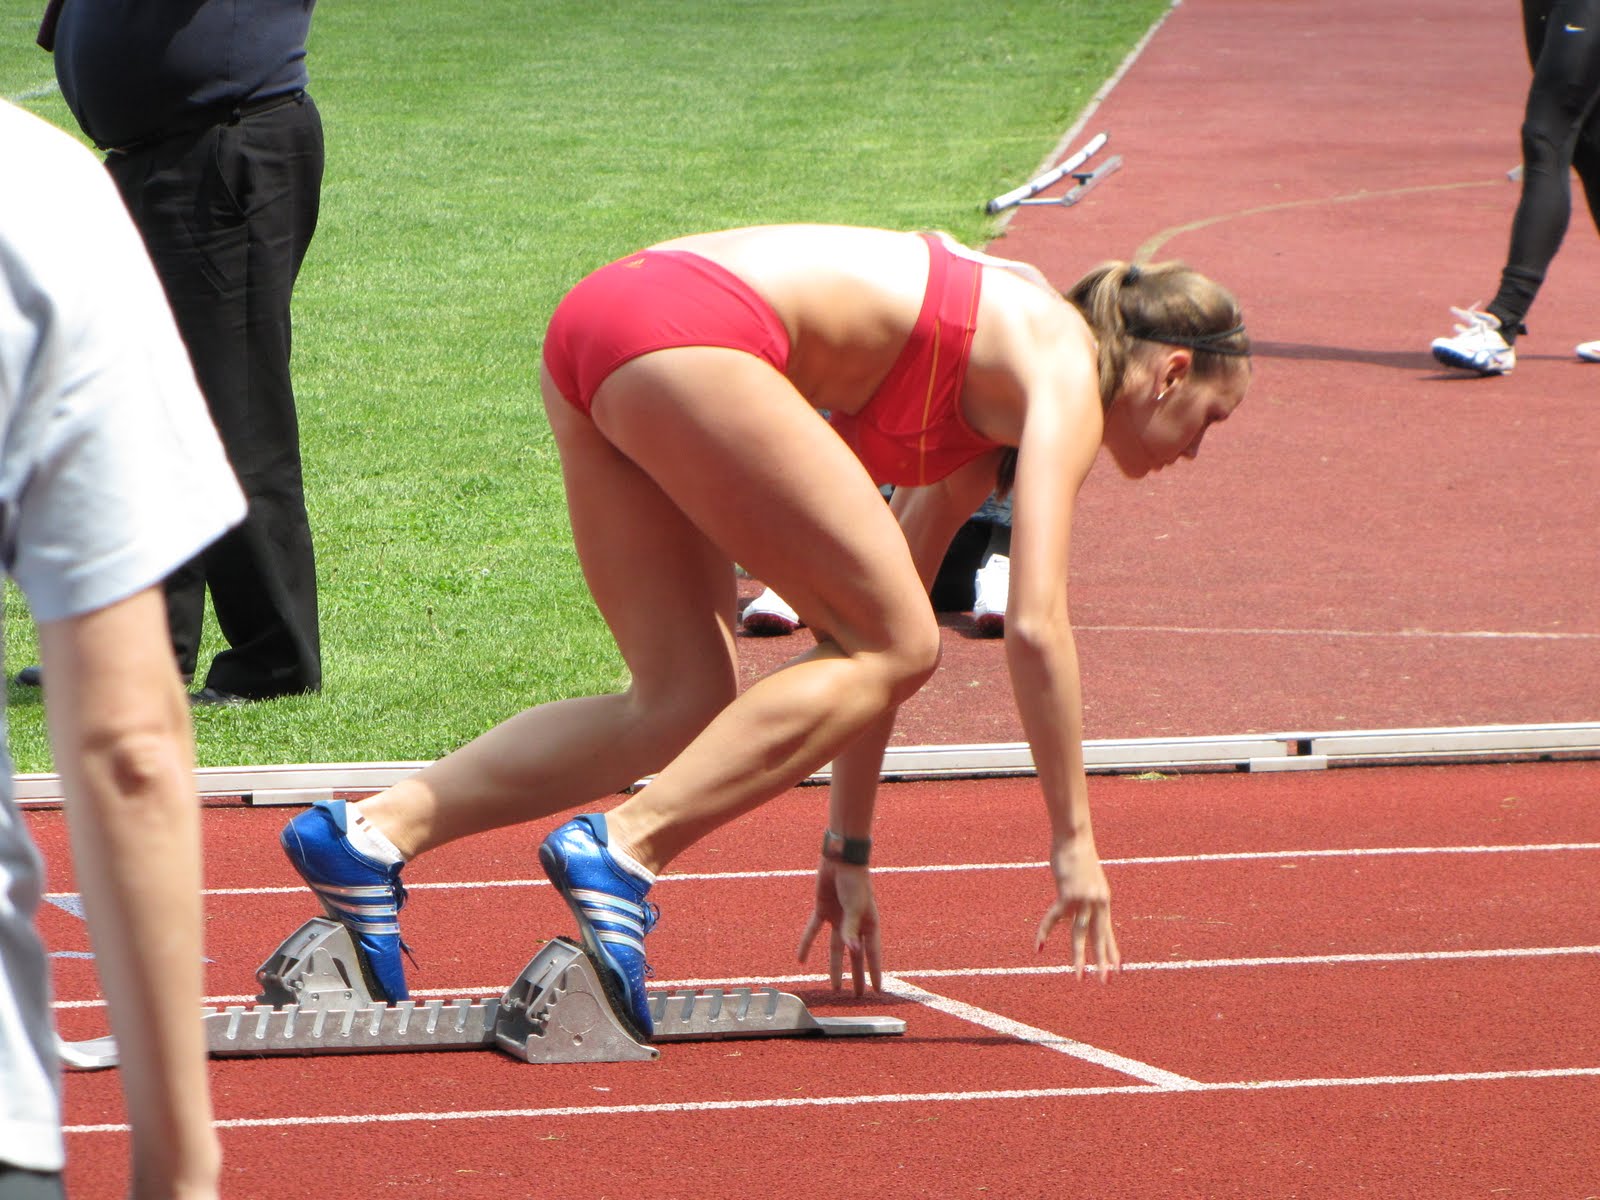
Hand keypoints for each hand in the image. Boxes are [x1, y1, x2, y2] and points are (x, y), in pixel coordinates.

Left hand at [796, 857, 881, 994]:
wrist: (840, 859)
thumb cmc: (855, 881)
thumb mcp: (855, 908)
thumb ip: (852, 930)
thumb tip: (854, 950)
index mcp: (869, 924)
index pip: (872, 954)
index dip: (874, 972)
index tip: (877, 991)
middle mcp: (855, 924)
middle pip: (856, 956)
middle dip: (857, 975)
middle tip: (857, 995)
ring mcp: (838, 918)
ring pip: (836, 949)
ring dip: (835, 967)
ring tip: (835, 987)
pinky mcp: (823, 911)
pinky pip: (813, 931)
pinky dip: (806, 944)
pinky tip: (800, 959)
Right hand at [1035, 836, 1119, 980]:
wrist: (1074, 838)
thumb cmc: (1076, 854)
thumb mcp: (1084, 878)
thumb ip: (1080, 896)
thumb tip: (1071, 908)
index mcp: (1103, 900)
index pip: (1108, 932)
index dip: (1112, 951)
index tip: (1118, 969)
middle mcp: (1097, 903)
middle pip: (1100, 937)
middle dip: (1102, 962)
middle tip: (1105, 982)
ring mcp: (1084, 900)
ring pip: (1080, 934)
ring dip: (1079, 957)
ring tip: (1079, 976)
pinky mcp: (1068, 895)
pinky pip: (1054, 918)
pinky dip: (1044, 931)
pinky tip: (1038, 946)